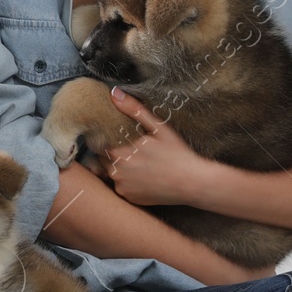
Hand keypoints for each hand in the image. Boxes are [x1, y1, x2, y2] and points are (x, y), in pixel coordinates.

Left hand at [90, 87, 209, 206]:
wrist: (192, 183)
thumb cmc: (177, 154)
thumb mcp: (158, 128)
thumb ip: (134, 110)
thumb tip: (114, 93)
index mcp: (119, 153)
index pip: (98, 144)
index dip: (106, 139)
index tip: (116, 137)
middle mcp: (116, 172)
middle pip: (103, 159)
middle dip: (112, 153)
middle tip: (131, 150)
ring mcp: (122, 187)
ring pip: (111, 173)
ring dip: (118, 168)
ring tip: (138, 163)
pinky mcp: (129, 198)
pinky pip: (121, 187)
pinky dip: (127, 182)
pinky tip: (142, 177)